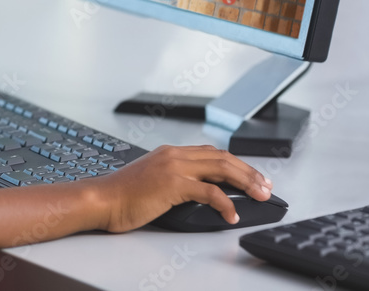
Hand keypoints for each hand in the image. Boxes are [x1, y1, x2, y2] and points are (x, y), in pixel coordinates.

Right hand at [90, 145, 272, 231]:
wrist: (102, 199)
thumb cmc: (122, 196)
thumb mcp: (152, 180)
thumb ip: (174, 179)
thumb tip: (198, 192)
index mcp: (170, 153)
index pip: (212, 152)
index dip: (237, 164)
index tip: (252, 177)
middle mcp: (174, 155)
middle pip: (223, 157)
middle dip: (249, 172)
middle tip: (266, 186)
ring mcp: (174, 167)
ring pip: (222, 169)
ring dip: (246, 183)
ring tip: (260, 196)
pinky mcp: (173, 185)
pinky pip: (210, 192)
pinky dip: (226, 204)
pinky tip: (231, 215)